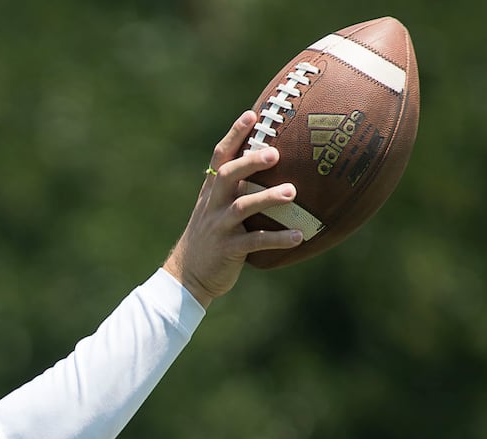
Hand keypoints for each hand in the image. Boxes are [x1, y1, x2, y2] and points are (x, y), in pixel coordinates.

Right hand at [163, 110, 304, 306]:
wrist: (187, 276)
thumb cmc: (211, 238)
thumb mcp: (216, 210)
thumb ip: (235, 189)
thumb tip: (267, 164)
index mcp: (211, 192)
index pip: (221, 157)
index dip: (235, 135)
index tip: (253, 114)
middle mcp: (213, 206)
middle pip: (228, 176)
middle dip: (249, 162)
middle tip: (275, 153)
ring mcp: (219, 227)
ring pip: (242, 208)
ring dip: (267, 198)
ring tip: (291, 192)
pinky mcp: (227, 250)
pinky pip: (254, 242)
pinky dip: (277, 239)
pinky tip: (299, 236)